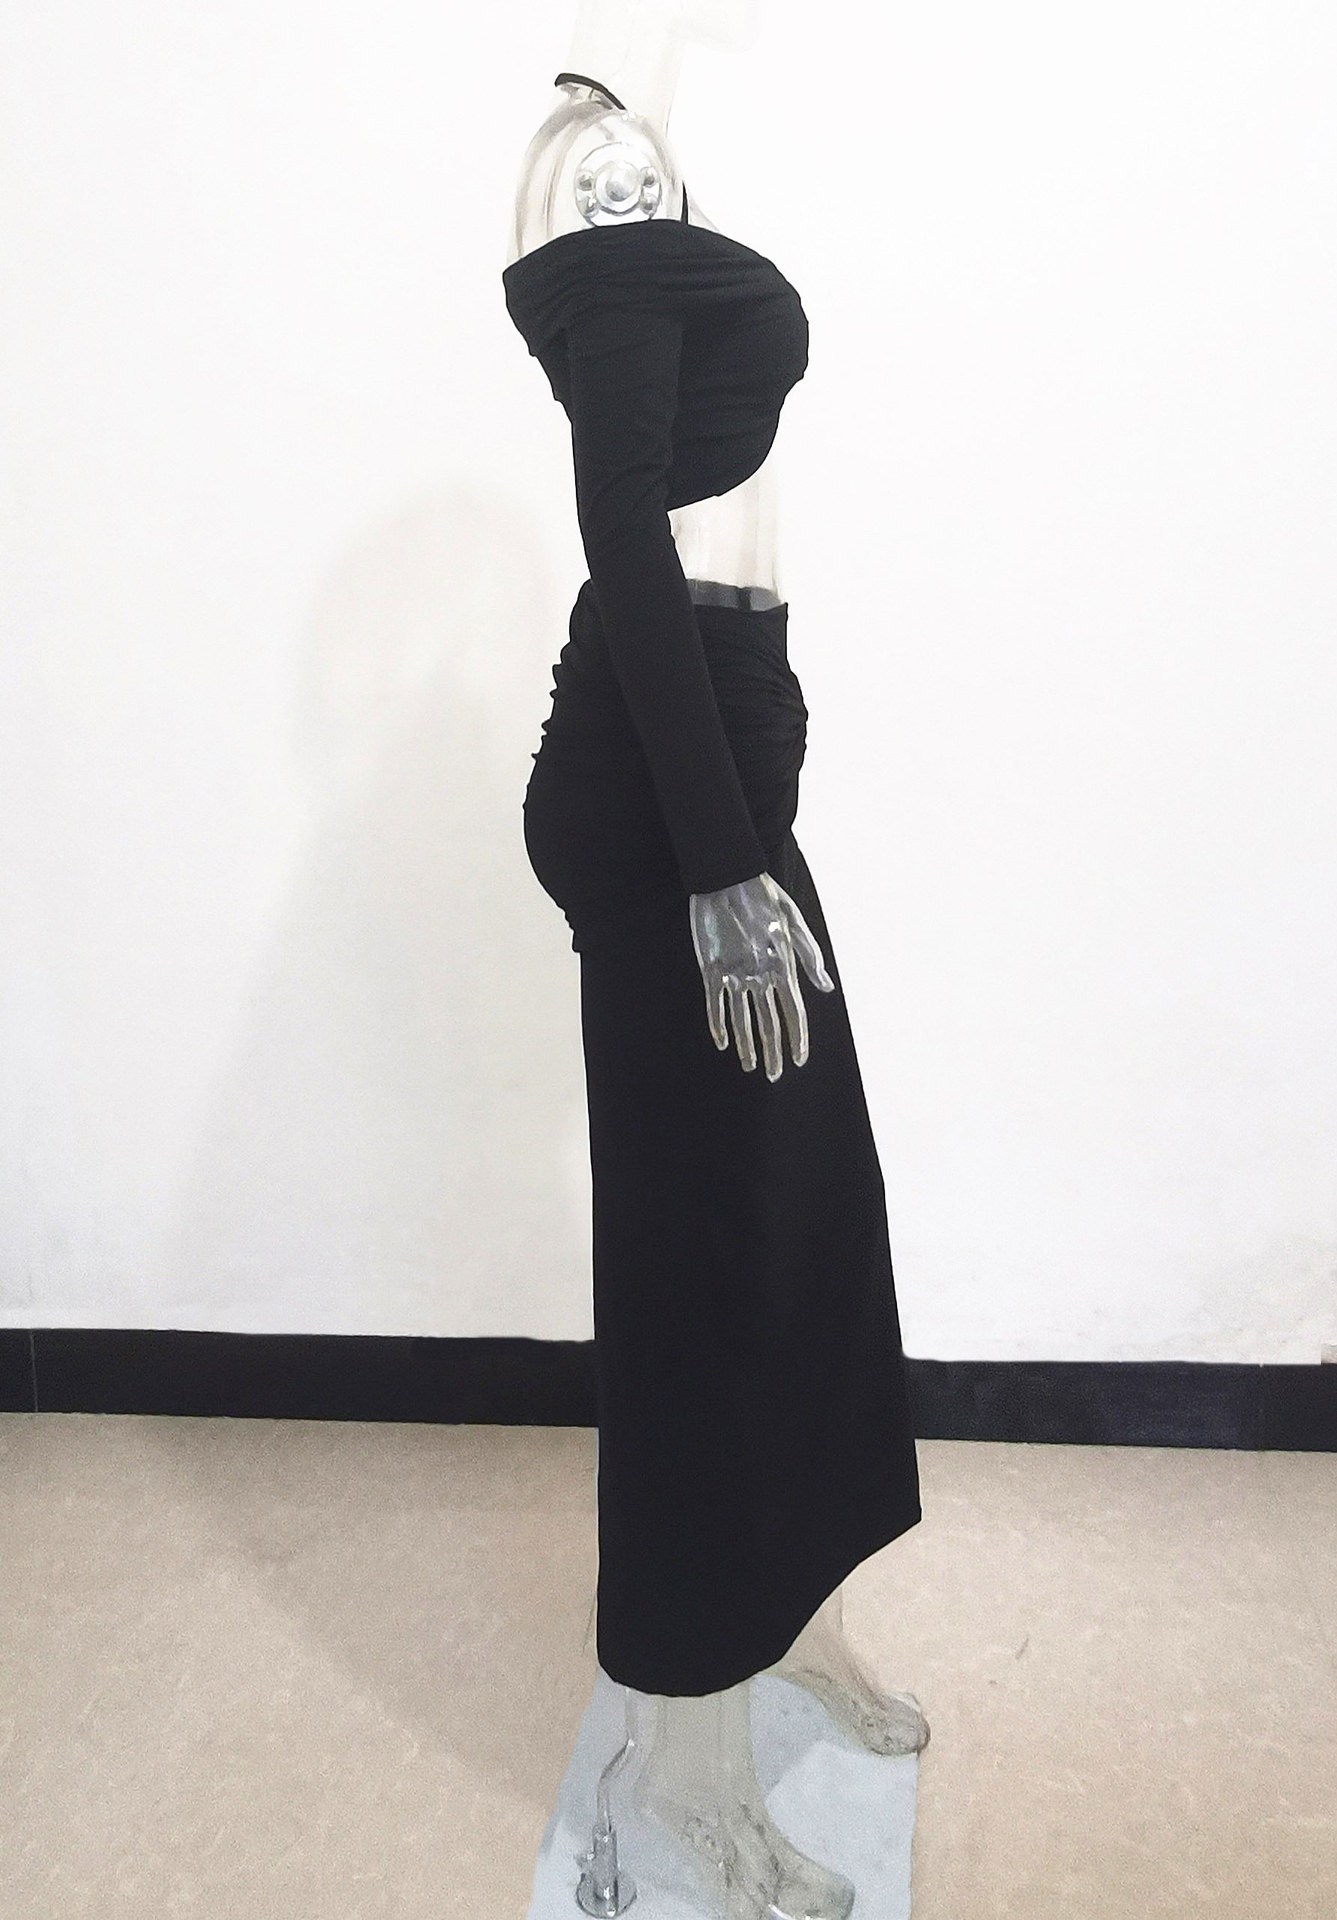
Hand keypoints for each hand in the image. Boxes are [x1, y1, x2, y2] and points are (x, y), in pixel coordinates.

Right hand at [689, 872, 834, 1081]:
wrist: (727, 878)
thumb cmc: (765, 898)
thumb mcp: (796, 923)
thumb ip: (811, 958)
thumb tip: (827, 988)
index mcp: (783, 965)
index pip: (794, 1012)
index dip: (798, 1039)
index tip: (799, 1060)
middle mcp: (760, 974)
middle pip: (769, 1023)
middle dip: (773, 1053)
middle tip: (775, 1075)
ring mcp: (734, 973)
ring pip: (741, 1019)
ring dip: (746, 1046)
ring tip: (750, 1067)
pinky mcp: (711, 968)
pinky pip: (714, 1004)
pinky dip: (718, 1024)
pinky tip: (722, 1043)